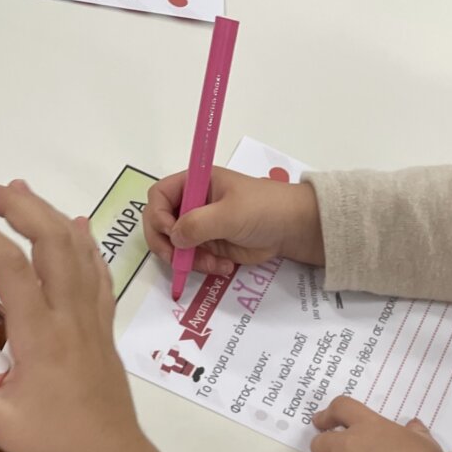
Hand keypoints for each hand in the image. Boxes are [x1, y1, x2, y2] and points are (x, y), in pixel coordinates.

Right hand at [0, 176, 162, 451]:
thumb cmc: (56, 446)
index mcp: (41, 334)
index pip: (8, 263)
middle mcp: (70, 316)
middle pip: (49, 238)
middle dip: (12, 204)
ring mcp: (92, 318)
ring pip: (76, 248)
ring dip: (45, 213)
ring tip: (13, 191)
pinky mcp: (104, 328)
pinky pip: (97, 273)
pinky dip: (82, 242)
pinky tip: (73, 225)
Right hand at [143, 167, 324, 276]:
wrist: (292, 229)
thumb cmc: (263, 209)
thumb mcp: (229, 213)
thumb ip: (197, 224)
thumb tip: (174, 238)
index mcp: (195, 183)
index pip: (159, 196)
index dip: (158, 216)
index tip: (173, 233)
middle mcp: (193, 203)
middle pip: (161, 224)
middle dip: (168, 245)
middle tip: (179, 260)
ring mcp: (201, 226)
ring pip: (176, 247)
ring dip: (189, 260)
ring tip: (213, 264)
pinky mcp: (211, 246)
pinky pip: (194, 260)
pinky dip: (203, 267)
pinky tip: (224, 267)